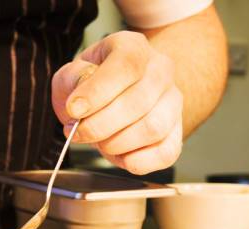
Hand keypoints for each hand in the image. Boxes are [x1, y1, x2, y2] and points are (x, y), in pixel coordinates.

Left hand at [52, 31, 183, 174]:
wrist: (114, 97)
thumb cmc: (91, 85)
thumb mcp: (72, 74)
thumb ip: (72, 81)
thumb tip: (79, 103)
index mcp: (133, 47)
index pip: (126, 65)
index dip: (97, 92)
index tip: (73, 110)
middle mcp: (160, 70)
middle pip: (138, 102)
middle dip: (100, 125)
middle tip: (78, 132)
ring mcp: (173, 102)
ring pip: (152, 128)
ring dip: (117, 143)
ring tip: (100, 142)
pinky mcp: (177, 132)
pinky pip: (166, 153)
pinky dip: (138, 161)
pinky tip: (120, 155)